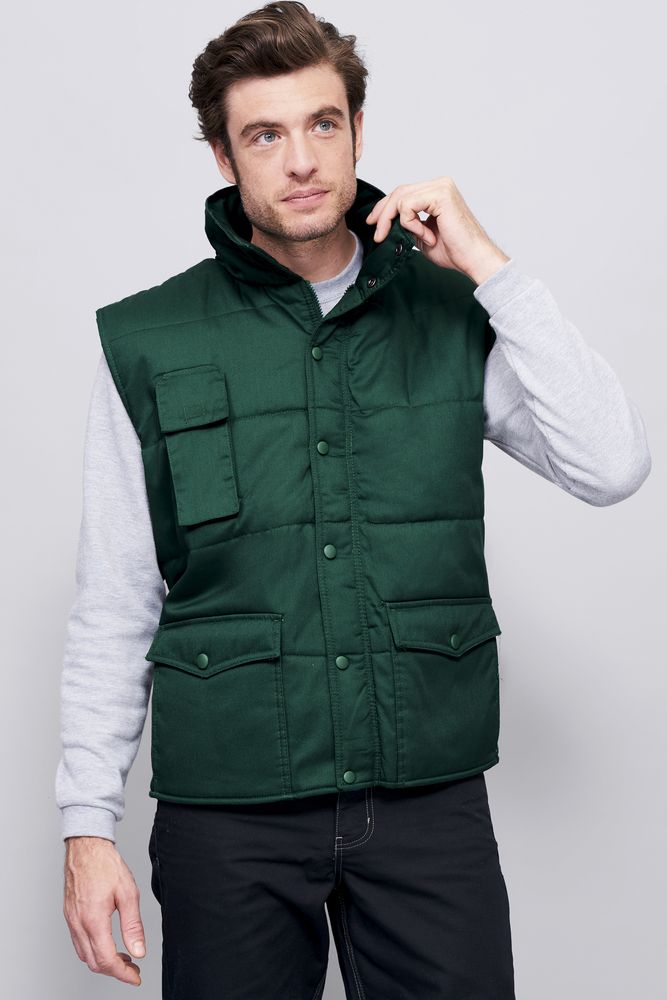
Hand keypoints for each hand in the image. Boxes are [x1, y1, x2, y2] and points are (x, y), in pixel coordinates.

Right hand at [63, 836, 145, 986]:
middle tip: (133, 968)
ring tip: (123, 957)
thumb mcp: (128, 893)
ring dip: (103, 961)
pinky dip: (93, 949)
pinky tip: (107, 943)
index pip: (106, 960)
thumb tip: (138, 951)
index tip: (135, 977)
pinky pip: (79, 942)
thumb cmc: (106, 865)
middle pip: (94, 962)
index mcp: (94, 920)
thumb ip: (133, 926)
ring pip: (84, 955)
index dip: (123, 973)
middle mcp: (79, 924)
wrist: (87, 847)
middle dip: (115, 970)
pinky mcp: (70, 915)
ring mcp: (71, 920)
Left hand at [365, 176, 509, 284]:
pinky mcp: (441, 195)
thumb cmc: (454, 251)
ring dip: (396, 221)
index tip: (373, 223)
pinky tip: (426, 236)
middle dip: (383, 213)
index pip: (403, 193)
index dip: (384, 207)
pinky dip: (411, 224)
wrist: (473, 259)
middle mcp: (439, 184)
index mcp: (436, 192)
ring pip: (401, 197)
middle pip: (399, 191)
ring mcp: (441, 187)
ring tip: (412, 238)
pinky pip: (409, 206)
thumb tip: (388, 223)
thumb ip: (407, 225)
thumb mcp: (422, 236)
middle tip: (377, 234)